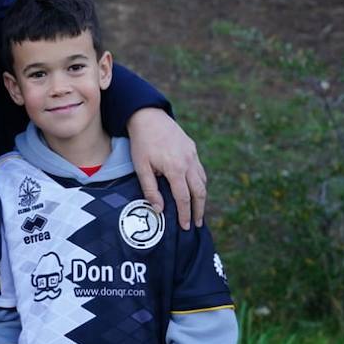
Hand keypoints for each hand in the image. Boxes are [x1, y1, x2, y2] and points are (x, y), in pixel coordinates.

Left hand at [127, 107, 205, 229]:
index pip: (184, 198)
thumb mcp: (141, 167)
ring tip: (198, 209)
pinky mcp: (192, 149)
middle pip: (199, 192)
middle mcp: (188, 162)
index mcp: (175, 169)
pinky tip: (195, 189)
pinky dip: (200, 182)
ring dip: (201, 197)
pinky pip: (200, 170)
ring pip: (202, 181)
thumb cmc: (141, 143)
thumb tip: (159, 210)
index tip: (186, 226)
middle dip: (199, 210)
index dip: (186, 214)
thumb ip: (150, 189)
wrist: (148, 116)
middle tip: (197, 223)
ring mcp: (192, 155)